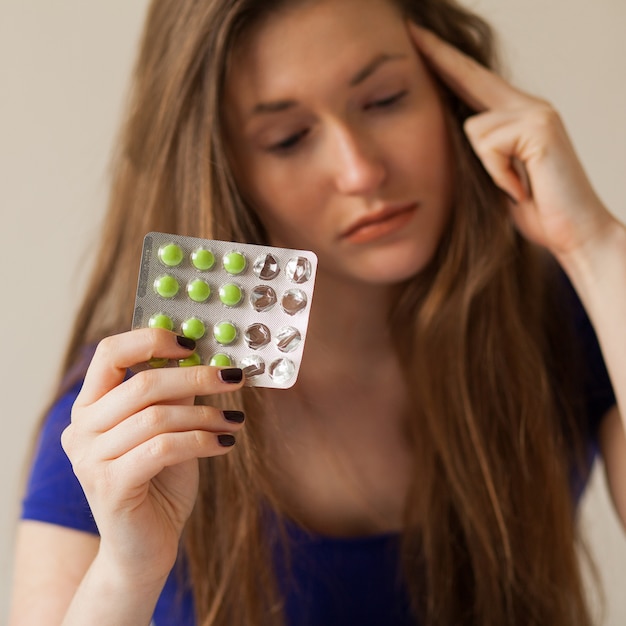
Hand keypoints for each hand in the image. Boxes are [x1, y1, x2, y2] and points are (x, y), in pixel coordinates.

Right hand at [61, 328, 244, 587]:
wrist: (144, 548)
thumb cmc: (159, 482)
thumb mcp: (168, 429)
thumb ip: (176, 396)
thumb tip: (206, 359)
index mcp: (90, 406)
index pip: (110, 353)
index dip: (151, 339)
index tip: (193, 343)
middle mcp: (82, 428)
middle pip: (141, 384)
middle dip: (196, 377)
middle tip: (234, 377)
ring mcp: (90, 458)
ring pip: (157, 417)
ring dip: (206, 415)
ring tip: (235, 421)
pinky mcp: (110, 485)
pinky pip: (164, 447)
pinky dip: (202, 441)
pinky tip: (226, 445)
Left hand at [408, 23, 613, 259]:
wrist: (574, 232)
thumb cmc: (536, 209)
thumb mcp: (497, 177)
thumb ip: (480, 153)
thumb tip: (453, 135)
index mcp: (515, 117)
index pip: (472, 84)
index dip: (446, 63)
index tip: (420, 40)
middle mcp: (527, 106)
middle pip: (471, 76)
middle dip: (439, 54)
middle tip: (412, 27)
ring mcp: (535, 113)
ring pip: (472, 128)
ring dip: (486, 169)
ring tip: (514, 186)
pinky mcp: (539, 126)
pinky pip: (488, 146)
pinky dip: (497, 174)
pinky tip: (520, 187)